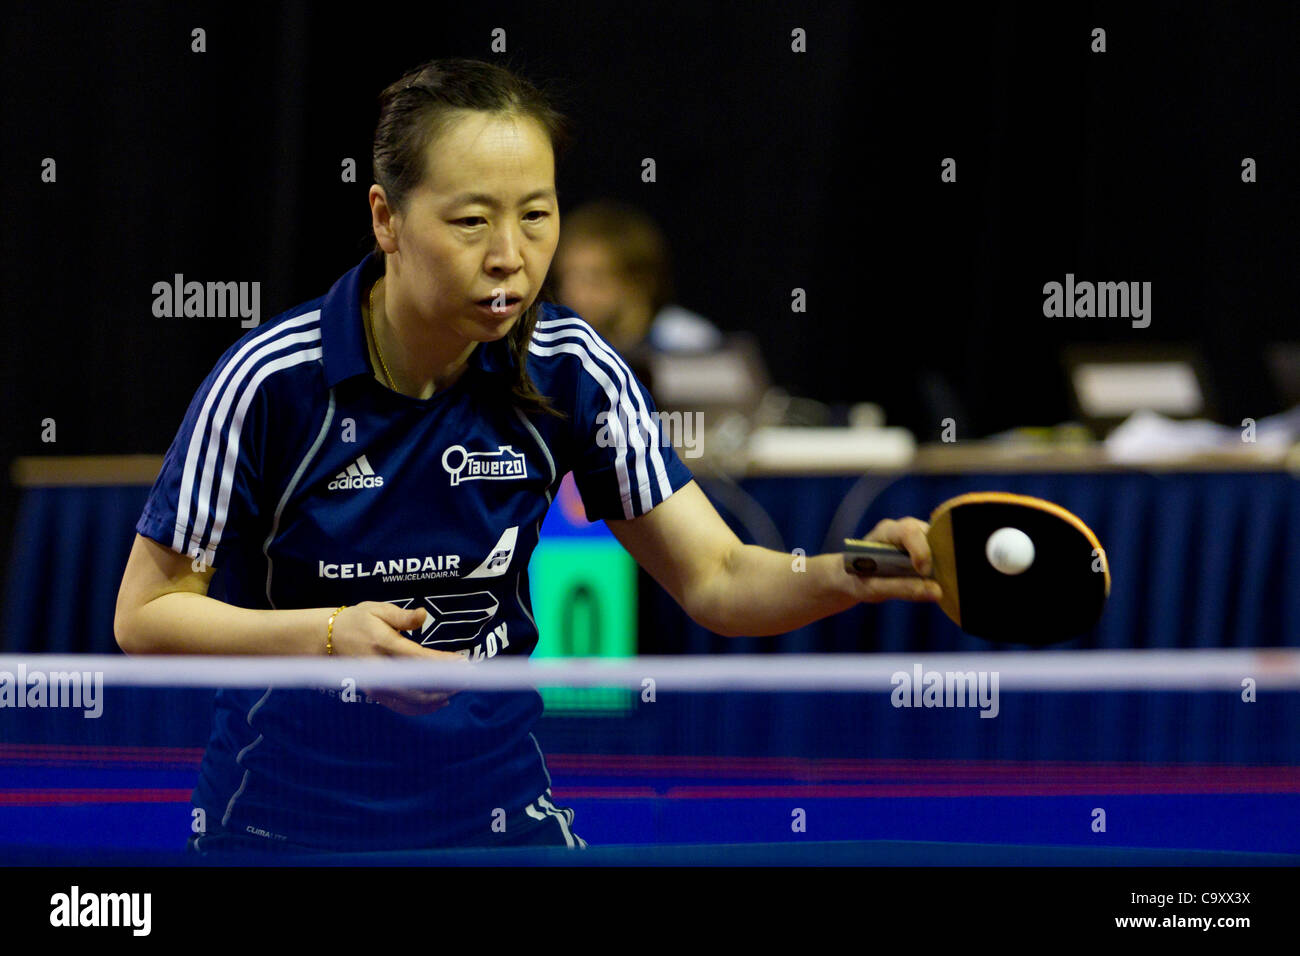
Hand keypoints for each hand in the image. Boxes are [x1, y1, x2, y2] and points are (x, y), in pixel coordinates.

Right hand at [328, 601, 467, 714]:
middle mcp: (379, 668)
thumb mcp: (377, 609)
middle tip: (468, 677)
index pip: (419, 659)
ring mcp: (376, 684)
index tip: (464, 662)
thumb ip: (402, 616)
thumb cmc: (357, 620)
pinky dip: (423, 707)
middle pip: (419, 683)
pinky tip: (441, 701)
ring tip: (460, 687)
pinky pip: (402, 706)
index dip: (443, 663)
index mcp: (383, 644)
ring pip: (412, 699)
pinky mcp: (375, 693)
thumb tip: (423, 615)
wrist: (327, 640)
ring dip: (439, 695)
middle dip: (447, 683)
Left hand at [844, 517, 942, 603]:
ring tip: (942, 580)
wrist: (853, 578)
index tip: (923, 573)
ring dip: (944, 560)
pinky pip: (941, 551)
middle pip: (929, 533)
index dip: (921, 551)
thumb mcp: (873, 587)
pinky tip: (943, 579)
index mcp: (886, 532)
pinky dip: (944, 564)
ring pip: (939, 541)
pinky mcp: (924, 548)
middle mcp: (903, 528)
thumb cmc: (859, 579)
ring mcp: (916, 536)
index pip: (909, 531)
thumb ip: (902, 588)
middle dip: (939, 554)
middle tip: (940, 578)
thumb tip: (938, 592)